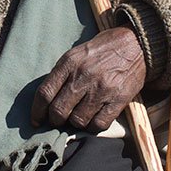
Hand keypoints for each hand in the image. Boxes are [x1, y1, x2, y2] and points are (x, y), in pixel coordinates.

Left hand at [31, 26, 145, 132]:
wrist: (135, 44)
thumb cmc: (101, 50)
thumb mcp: (76, 53)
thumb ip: (61, 74)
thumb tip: (46, 101)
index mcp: (70, 62)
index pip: (45, 93)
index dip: (37, 111)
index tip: (36, 120)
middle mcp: (84, 76)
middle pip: (59, 111)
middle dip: (55, 120)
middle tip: (58, 120)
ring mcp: (102, 89)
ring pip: (78, 121)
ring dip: (75, 123)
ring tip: (78, 117)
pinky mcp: (118, 99)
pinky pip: (99, 124)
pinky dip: (93, 126)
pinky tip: (93, 119)